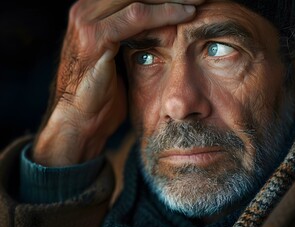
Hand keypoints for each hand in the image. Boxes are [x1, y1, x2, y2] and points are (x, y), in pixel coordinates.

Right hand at [33, 0, 201, 165]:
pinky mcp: (95, 36)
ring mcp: (87, 21)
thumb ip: (133, 38)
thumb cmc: (101, 95)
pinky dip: (164, 13)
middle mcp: (86, 10)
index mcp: (91, 12)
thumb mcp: (117, 59)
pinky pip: (137, 16)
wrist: (79, 120)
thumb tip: (160, 29)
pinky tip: (187, 14)